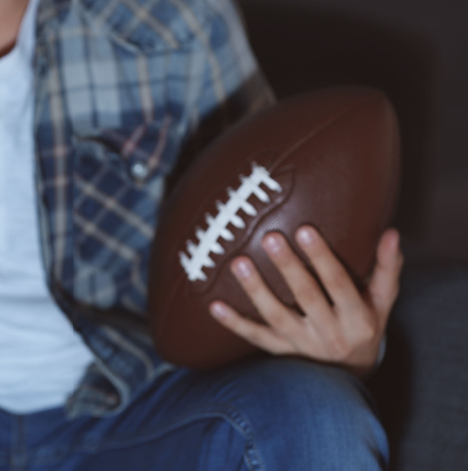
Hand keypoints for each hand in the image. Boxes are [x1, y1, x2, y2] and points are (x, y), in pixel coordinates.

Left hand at [209, 226, 402, 375]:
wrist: (349, 374)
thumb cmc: (365, 325)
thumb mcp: (382, 301)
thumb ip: (387, 268)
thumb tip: (391, 233)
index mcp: (358, 317)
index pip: (339, 284)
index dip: (323, 258)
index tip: (305, 230)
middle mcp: (330, 333)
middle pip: (306, 297)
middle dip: (288, 267)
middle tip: (271, 237)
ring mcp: (302, 345)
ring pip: (276, 317)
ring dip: (256, 290)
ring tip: (238, 262)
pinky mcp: (281, 352)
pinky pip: (255, 338)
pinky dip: (234, 323)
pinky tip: (213, 306)